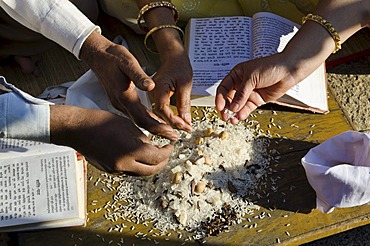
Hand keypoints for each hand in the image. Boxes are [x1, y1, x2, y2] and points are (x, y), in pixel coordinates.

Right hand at [50, 105, 173, 175]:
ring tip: (153, 153)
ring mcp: (115, 170)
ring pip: (140, 173)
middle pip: (151, 170)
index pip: (158, 158)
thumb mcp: (128, 125)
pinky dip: (137, 165)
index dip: (167, 152)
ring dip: (150, 165)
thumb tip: (154, 147)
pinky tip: (138, 155)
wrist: (77, 129)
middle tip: (166, 152)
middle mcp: (124, 165)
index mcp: (131, 152)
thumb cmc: (100, 122)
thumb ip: (143, 139)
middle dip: (162, 162)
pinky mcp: (109, 170)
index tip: (170, 146)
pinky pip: (128, 171)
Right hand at [80, 31, 177, 140]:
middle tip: (174, 137)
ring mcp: (118, 104)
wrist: (97, 55)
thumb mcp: (128, 62)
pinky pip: (134, 115)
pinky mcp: (119, 101)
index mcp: (125, 96)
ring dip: (152, 127)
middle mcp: (121, 103)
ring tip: (167, 132)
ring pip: (137, 121)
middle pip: (141, 124)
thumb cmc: (112, 57)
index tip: (170, 133)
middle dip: (158, 131)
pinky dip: (146, 120)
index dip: (158, 128)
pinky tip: (154, 120)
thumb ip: (139, 76)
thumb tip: (150, 86)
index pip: (143, 119)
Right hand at [150, 47, 192, 131]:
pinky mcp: (155, 98)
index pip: (162, 109)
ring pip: (157, 115)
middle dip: (173, 125)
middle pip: (158, 115)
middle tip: (188, 129)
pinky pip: (158, 111)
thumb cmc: (178, 64)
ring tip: (185, 127)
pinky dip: (168, 118)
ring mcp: (151, 96)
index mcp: (156, 87)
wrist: (173, 55)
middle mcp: (151, 93)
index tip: (185, 125)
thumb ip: (184, 102)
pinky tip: (178, 121)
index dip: (173, 119)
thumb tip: (186, 120)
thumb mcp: (185, 83)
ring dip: (171, 123)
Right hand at [215, 53, 295, 123]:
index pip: (224, 88)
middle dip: (226, 108)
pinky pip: (247, 108)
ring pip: (237, 105)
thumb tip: (233, 107)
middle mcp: (241, 84)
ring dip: (234, 113)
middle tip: (224, 116)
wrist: (288, 70)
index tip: (220, 107)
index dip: (220, 98)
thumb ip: (242, 93)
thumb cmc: (270, 67)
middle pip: (229, 98)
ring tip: (232, 119)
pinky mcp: (256, 100)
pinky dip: (243, 113)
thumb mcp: (252, 78)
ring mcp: (249, 93)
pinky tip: (240, 117)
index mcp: (237, 75)